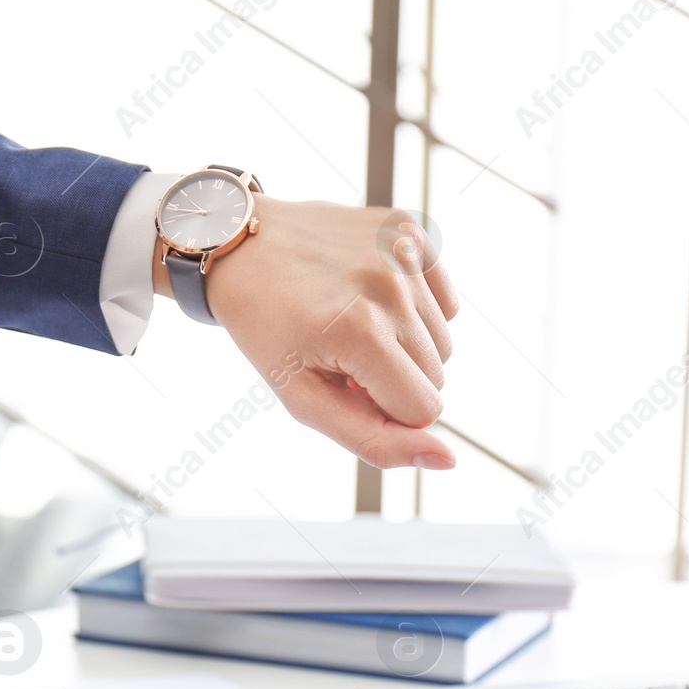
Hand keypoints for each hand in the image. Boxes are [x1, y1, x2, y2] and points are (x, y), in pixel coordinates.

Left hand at [159, 195, 458, 469]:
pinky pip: (445, 302)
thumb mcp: (304, 399)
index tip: (342, 382)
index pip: (424, 410)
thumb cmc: (268, 330)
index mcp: (360, 330)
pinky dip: (415, 310)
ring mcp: (403, 250)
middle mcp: (389, 285)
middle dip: (393, 378)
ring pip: (443, 341)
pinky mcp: (411, 229)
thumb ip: (375, 440)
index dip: (384, 408)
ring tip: (352, 322)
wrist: (240, 246)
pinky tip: (371, 296)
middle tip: (341, 352)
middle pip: (437, 376)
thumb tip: (448, 459)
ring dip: (404, 345)